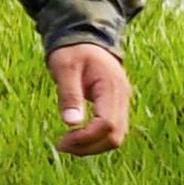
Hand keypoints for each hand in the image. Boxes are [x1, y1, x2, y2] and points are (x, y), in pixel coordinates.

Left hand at [46, 40, 131, 156]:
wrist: (86, 37)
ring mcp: (122, 102)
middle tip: (61, 145)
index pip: (107, 124)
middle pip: (114, 136)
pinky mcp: (116, 106)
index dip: (86, 138)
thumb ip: (69, 94)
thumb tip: (71, 123)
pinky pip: (111, 129)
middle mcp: (122, 98)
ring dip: (92, 146)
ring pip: (115, 137)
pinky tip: (77, 137)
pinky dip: (96, 138)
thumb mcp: (65, 67)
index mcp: (111, 87)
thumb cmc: (72, 50)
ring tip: (67, 144)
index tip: (62, 141)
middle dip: (89, 146)